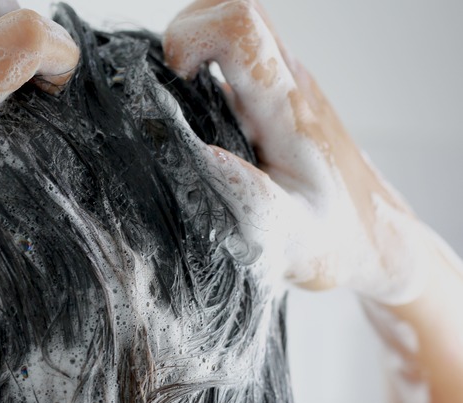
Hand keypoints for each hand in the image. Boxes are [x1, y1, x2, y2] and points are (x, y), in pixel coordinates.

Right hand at [163, 0, 428, 303]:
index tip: (175, 83)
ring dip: (194, 53)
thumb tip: (200, 154)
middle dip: (186, 36)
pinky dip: (202, 73)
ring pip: (234, 30)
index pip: (239, 28)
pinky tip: (196, 120)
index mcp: (287, 108)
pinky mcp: (274, 97)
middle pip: (235, 10)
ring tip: (178, 107)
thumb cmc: (333, 239)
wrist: (373, 235)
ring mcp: (283, 86)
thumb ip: (250, 202)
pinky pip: (234, 59)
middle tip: (171, 90)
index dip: (191, 39)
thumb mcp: (290, 238)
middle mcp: (287, 83)